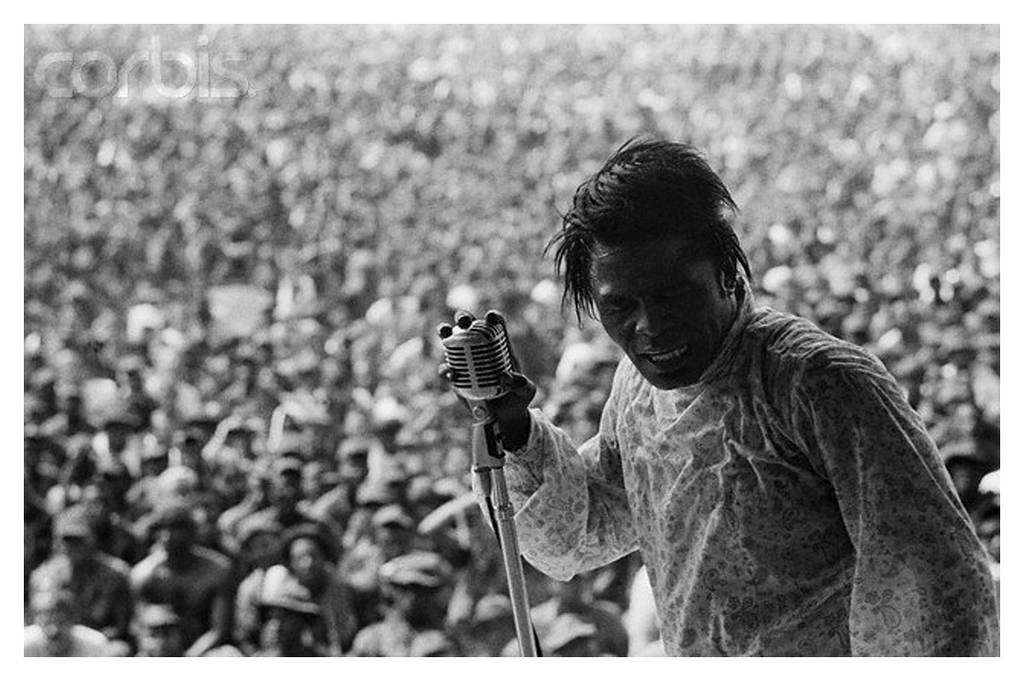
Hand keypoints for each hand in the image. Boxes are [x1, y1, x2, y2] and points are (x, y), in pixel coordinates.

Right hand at [437, 309, 536, 450]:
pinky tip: (451, 375)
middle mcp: (480, 349)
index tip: (491, 317)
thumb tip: (504, 376)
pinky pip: (447, 369)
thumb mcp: (525, 391)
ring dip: (445, 332)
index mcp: (500, 347)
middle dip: (463, 317)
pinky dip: (446, 369)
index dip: (493, 317)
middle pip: (469, 325)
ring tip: (443, 332)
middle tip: (463, 322)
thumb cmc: (518, 398)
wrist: (504, 417)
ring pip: (451, 341)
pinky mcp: (457, 377)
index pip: (496, 325)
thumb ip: (520, 384)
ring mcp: (466, 361)